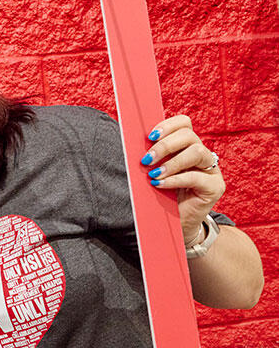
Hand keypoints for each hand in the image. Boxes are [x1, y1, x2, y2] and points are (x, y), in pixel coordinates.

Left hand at [141, 115, 222, 241]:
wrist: (173, 224)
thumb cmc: (160, 195)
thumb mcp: (153, 172)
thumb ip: (150, 157)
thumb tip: (132, 144)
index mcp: (186, 146)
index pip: (184, 123)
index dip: (167, 126)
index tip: (149, 136)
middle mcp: (201, 154)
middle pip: (189, 135)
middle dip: (165, 145)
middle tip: (146, 159)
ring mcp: (211, 170)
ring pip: (197, 152)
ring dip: (172, 162)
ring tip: (154, 174)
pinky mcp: (215, 186)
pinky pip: (197, 176)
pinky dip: (176, 179)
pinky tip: (160, 184)